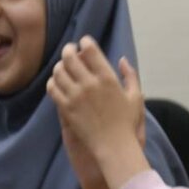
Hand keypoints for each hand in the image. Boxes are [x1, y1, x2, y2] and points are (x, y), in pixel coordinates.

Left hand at [46, 35, 150, 188]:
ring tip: (62, 67)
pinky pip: (53, 89)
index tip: (84, 43)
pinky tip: (56, 83)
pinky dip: (53, 82)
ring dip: (59, 66)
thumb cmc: (127, 123)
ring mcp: (76, 96)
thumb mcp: (136, 97)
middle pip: (70, 57)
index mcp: (108, 78)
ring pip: (59, 71)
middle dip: (68, 50)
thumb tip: (122, 59)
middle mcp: (90, 84)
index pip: (90, 50)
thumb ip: (130, 76)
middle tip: (69, 51)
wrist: (113, 146)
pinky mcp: (66, 108)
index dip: (85, 42)